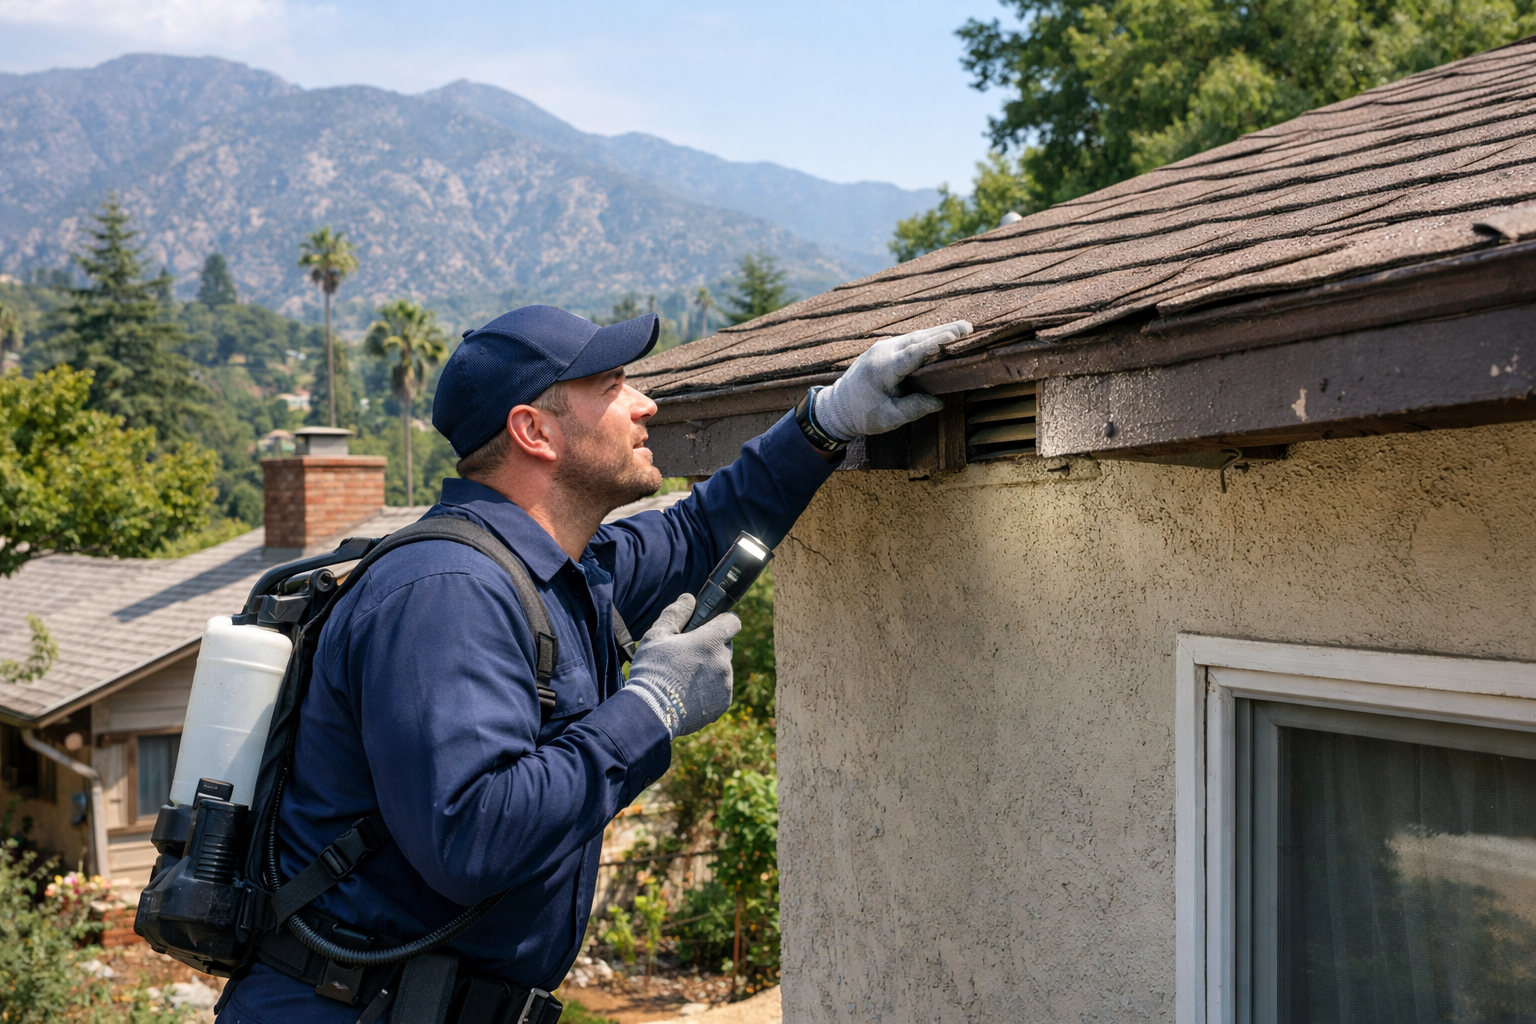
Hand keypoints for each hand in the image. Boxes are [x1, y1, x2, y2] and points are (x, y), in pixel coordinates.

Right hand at [625, 593, 739, 737]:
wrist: (651, 712)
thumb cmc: (652, 670)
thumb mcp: (657, 635)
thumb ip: (676, 613)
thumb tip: (689, 599)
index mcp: (711, 641)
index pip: (732, 622)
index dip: (721, 622)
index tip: (709, 627)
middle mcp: (724, 662)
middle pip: (725, 647)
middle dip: (711, 649)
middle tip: (686, 657)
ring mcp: (726, 684)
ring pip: (722, 670)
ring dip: (709, 671)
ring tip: (683, 679)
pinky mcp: (723, 704)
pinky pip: (720, 691)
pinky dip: (709, 691)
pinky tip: (688, 694)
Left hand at [812, 320, 972, 439]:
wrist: (836, 407)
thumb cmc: (861, 414)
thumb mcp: (887, 418)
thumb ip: (913, 409)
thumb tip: (938, 402)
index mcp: (882, 369)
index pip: (914, 353)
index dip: (936, 343)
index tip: (956, 336)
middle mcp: (882, 352)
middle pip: (917, 338)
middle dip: (943, 332)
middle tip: (968, 327)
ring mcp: (882, 348)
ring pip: (913, 336)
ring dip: (937, 332)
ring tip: (962, 329)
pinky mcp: (883, 349)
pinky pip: (908, 341)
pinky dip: (926, 338)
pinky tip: (942, 338)